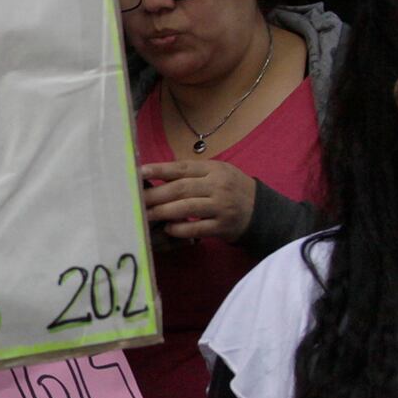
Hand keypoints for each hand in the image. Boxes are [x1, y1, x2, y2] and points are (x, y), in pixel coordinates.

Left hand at [141, 159, 255, 243]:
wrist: (261, 211)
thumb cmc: (230, 189)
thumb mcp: (217, 173)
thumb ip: (192, 173)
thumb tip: (157, 174)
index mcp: (213, 169)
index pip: (182, 168)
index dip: (159, 169)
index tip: (139, 171)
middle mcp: (217, 186)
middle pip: (181, 188)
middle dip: (156, 195)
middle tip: (136, 200)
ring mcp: (221, 207)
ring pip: (188, 208)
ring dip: (164, 212)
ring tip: (146, 215)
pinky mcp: (223, 226)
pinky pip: (198, 228)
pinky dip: (181, 228)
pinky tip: (169, 229)